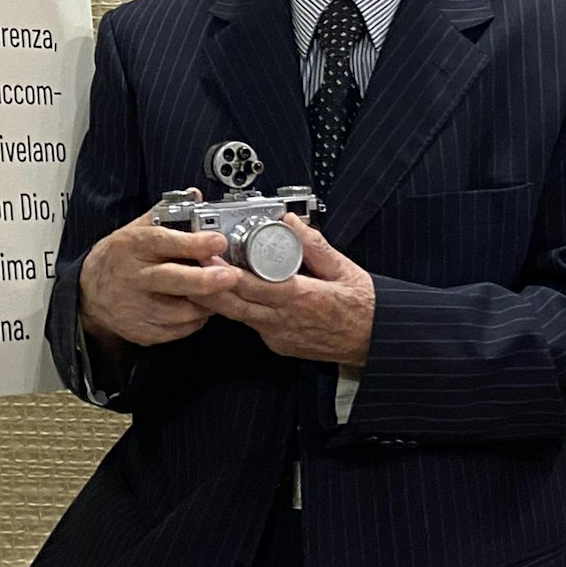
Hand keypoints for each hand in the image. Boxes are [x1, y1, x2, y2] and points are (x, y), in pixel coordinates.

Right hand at [78, 210, 241, 354]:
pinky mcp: (142, 331)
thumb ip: (166, 213)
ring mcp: (136, 307)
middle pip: (172, 280)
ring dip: (206, 303)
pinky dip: (195, 320)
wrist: (89, 294)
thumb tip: (194, 196)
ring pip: (180, 311)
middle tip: (231, 276)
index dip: (192, 243)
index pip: (162, 242)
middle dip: (205, 280)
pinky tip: (198, 307)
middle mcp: (132, 277)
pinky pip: (178, 330)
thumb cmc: (118, 258)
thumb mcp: (134, 230)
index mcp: (131, 246)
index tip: (217, 241)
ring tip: (219, 292)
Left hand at [201, 215, 374, 364]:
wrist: (376, 341)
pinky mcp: (278, 344)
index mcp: (301, 297)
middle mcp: (285, 320)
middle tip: (190, 266)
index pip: (252, 286)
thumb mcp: (343, 268)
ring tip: (197, 278)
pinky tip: (226, 295)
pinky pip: (251, 325)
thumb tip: (289, 221)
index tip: (207, 257)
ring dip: (216, 299)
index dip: (224, 273)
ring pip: (238, 316)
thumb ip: (313, 244)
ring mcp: (279, 336)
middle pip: (234, 305)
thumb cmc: (362, 306)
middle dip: (206, 287)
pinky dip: (236, 310)